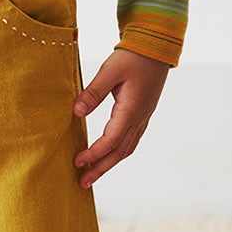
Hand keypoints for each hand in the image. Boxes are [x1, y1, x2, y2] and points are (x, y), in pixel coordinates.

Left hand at [73, 48, 169, 188]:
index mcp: (131, 111)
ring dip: (109, 164)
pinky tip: (107, 156)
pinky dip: (117, 153)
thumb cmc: (132, 57)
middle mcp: (139, 119)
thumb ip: (93, 92)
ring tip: (92, 175)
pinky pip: (130, 141)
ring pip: (126, 149)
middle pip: (119, 152)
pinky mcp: (142, 115)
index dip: (93, 154)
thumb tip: (76, 112)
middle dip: (100, 169)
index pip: (110, 141)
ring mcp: (143, 118)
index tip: (77, 163)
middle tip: (83, 183)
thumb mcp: (109, 71)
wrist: (155, 48)